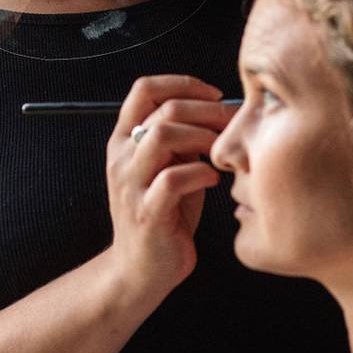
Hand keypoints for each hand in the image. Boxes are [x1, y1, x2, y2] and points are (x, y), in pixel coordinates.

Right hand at [105, 76, 234, 293]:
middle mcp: (121, 157)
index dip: (183, 83)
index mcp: (124, 140)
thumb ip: (182, 139)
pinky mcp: (146, 212)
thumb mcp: (168, 167)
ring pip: (163, 136)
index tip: (214, 95)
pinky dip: (202, 173)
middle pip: (164, 110)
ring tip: (220, 151)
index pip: (144, 88)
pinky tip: (213, 181)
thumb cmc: (164, 214)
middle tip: (231, 125)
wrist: (140, 270)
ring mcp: (130, 185)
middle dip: (207, 111)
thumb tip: (219, 109)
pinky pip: (174, 178)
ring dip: (203, 138)